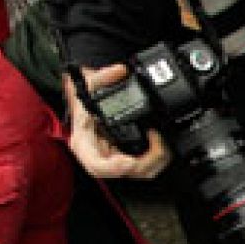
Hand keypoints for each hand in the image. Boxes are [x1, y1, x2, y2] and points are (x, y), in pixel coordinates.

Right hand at [64, 65, 171, 179]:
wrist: (86, 103)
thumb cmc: (83, 99)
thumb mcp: (87, 85)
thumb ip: (102, 77)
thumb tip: (120, 70)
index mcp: (84, 145)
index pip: (96, 166)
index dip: (113, 167)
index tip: (128, 161)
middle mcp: (99, 157)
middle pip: (124, 172)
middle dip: (146, 161)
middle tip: (157, 142)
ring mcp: (114, 160)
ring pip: (138, 172)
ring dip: (155, 160)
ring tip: (160, 141)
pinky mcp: (126, 158)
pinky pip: (144, 166)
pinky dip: (156, 157)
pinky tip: (160, 144)